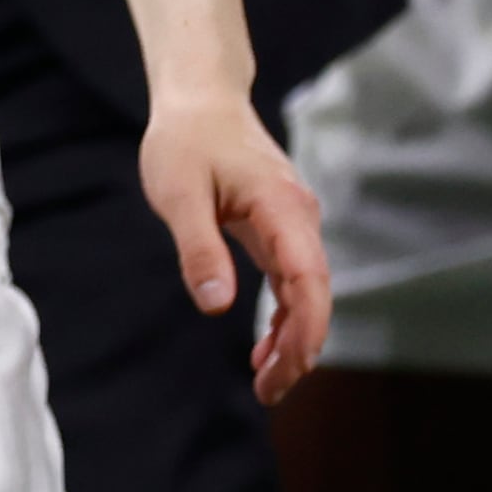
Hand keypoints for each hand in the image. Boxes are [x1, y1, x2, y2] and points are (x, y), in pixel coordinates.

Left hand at [143, 80, 331, 399]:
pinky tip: (265, 345)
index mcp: (282, 208)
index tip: (288, 368)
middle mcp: (300, 218)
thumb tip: (217, 305)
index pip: (309, 279)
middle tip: (269, 392)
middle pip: (313, 295)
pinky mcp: (280, 228)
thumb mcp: (178, 192)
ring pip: (305, 292)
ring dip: (292, 338)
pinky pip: (291, 280)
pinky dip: (282, 315)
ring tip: (267, 382)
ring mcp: (294, 224)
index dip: (306, 329)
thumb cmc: (184, 140)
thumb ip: (199, 247)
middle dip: (298, 349)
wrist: (200, 99)